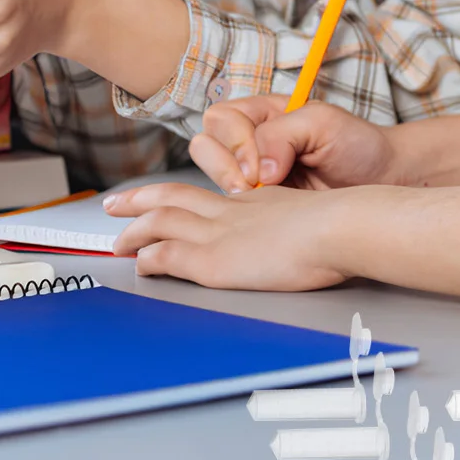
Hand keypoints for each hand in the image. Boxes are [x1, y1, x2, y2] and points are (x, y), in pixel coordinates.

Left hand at [108, 180, 350, 289]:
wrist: (341, 225)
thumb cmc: (343, 224)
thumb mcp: (319, 216)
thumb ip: (305, 226)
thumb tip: (316, 241)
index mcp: (257, 200)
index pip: (210, 194)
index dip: (185, 194)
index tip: (169, 200)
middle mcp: (234, 210)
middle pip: (175, 197)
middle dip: (141, 199)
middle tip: (117, 203)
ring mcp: (221, 232)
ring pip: (162, 220)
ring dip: (134, 230)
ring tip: (118, 241)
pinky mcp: (213, 258)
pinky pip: (167, 254)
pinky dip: (150, 258)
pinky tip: (141, 266)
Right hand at [186, 94, 398, 192]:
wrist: (379, 180)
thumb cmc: (357, 145)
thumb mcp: (324, 123)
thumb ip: (283, 134)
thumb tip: (257, 168)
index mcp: (267, 112)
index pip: (224, 117)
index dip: (236, 142)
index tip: (261, 166)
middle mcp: (252, 139)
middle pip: (206, 141)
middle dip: (224, 164)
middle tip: (254, 184)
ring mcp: (251, 170)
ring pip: (208, 169)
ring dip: (225, 184)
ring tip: (255, 196)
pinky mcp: (254, 200)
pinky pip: (223, 201)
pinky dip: (233, 207)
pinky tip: (259, 211)